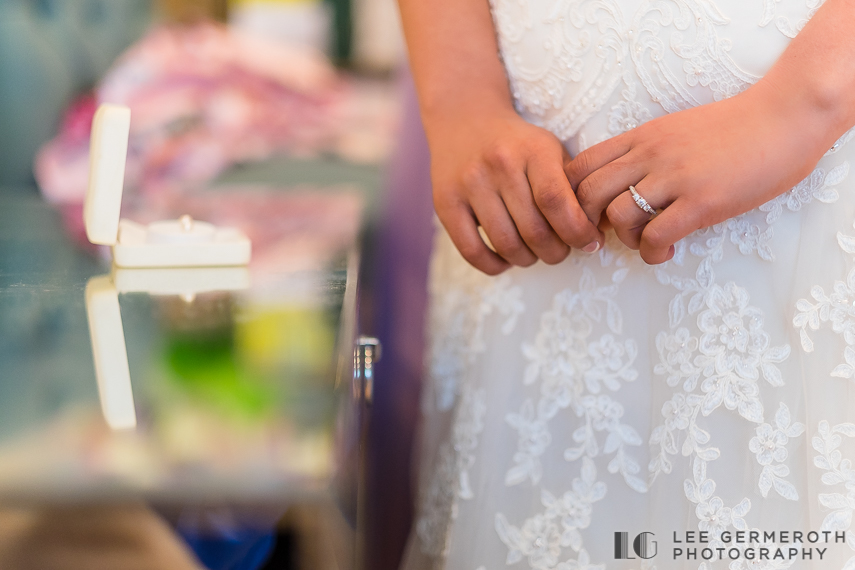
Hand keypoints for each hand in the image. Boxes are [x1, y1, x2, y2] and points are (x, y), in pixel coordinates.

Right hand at [428, 109, 603, 274]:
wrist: (464, 117)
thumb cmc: (517, 143)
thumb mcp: (550, 150)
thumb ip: (573, 186)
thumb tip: (596, 231)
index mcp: (532, 150)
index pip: (557, 202)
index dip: (577, 232)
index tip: (589, 243)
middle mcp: (499, 165)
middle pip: (534, 230)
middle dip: (555, 252)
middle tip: (560, 251)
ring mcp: (468, 184)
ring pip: (506, 244)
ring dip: (528, 260)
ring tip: (534, 254)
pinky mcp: (444, 202)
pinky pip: (472, 250)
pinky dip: (494, 265)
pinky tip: (506, 259)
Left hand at [567, 82, 833, 264]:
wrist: (784, 117)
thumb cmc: (733, 128)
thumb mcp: (673, 130)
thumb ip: (643, 153)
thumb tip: (618, 188)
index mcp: (640, 137)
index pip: (578, 167)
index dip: (572, 199)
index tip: (588, 216)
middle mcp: (649, 155)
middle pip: (586, 195)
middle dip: (588, 226)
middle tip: (607, 240)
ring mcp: (674, 177)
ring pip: (617, 218)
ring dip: (625, 240)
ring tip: (646, 241)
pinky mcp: (701, 201)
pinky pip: (654, 236)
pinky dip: (651, 252)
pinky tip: (666, 251)